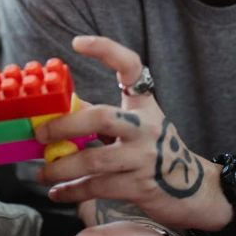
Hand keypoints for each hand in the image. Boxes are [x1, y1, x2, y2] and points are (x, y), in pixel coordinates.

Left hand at [36, 36, 229, 229]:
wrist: (195, 191)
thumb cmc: (155, 151)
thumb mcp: (135, 126)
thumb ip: (102, 116)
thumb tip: (62, 110)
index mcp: (144, 105)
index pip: (130, 67)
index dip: (105, 50)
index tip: (77, 43)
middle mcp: (146, 127)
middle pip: (101, 117)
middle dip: (65, 125)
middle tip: (41, 133)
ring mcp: (145, 157)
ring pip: (94, 160)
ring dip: (61, 167)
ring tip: (40, 172)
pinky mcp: (140, 186)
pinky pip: (98, 188)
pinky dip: (72, 190)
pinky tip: (56, 192)